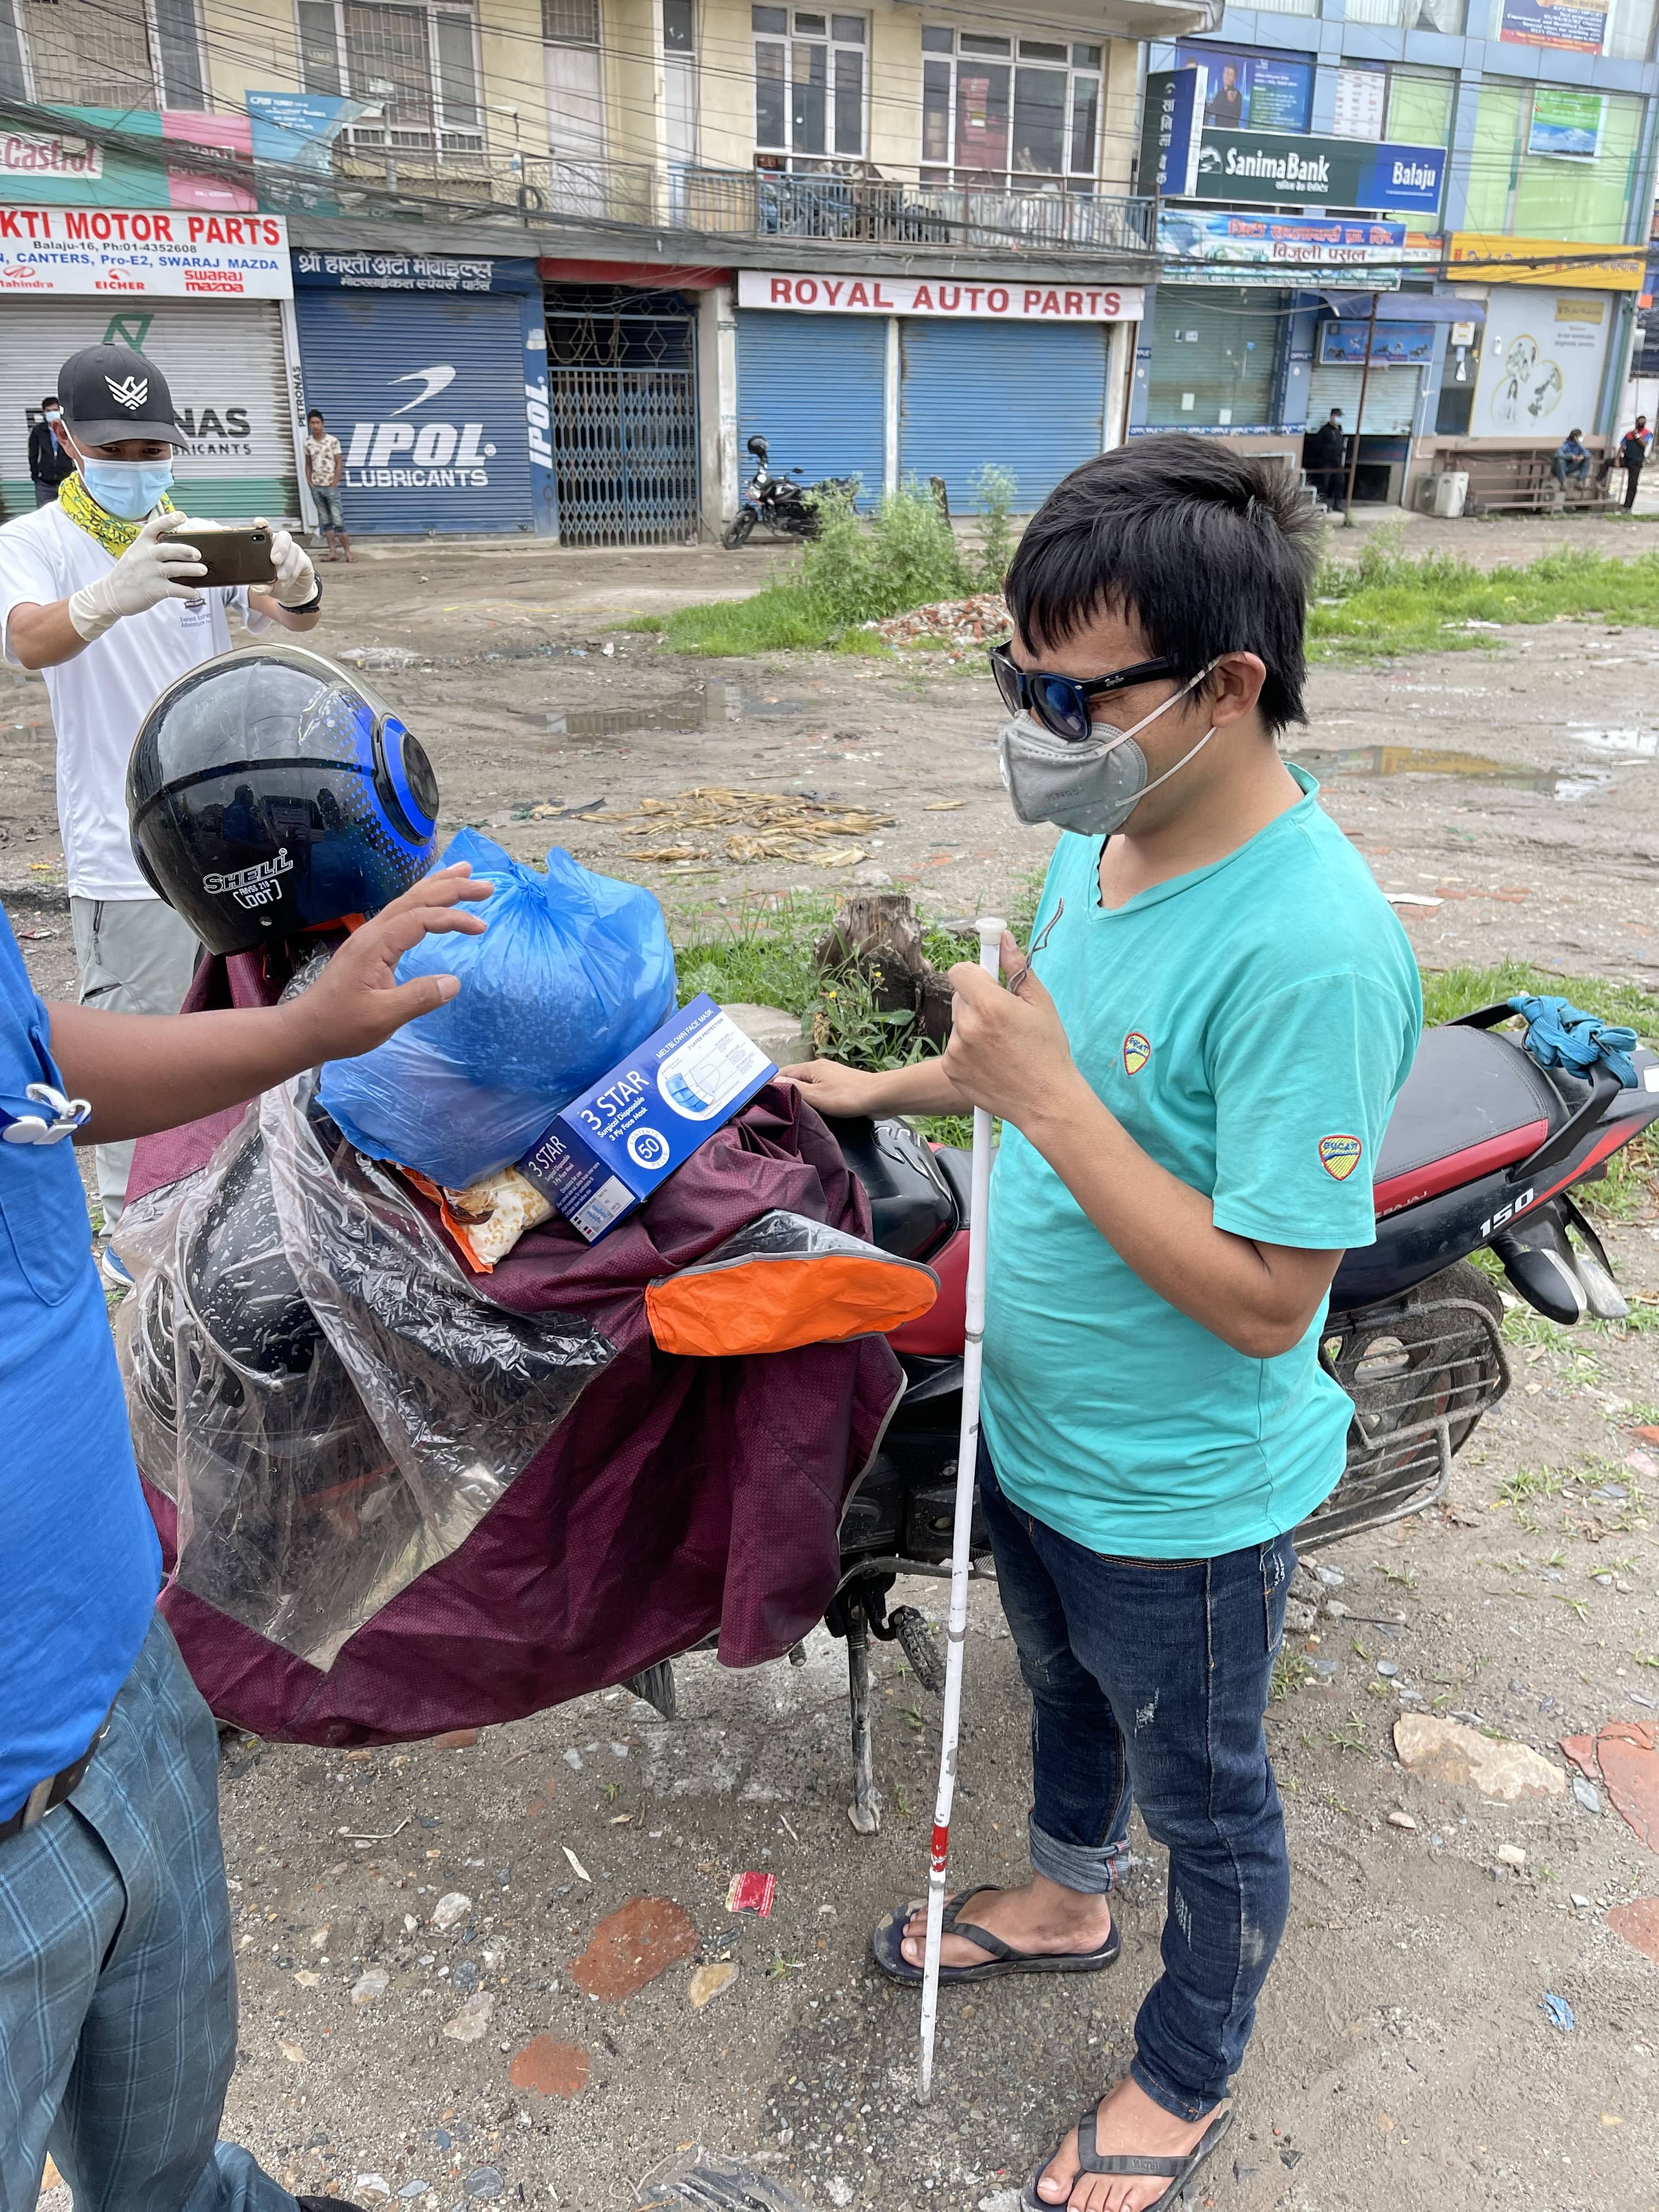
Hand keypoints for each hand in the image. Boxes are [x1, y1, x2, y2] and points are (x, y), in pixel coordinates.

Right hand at [66, 511, 203, 641]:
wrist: (111, 595)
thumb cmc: (129, 573)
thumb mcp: (135, 554)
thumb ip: (153, 549)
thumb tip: (182, 550)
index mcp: (140, 544)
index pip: (154, 528)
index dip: (168, 520)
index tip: (182, 516)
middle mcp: (144, 557)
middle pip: (168, 549)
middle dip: (185, 550)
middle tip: (198, 554)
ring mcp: (149, 573)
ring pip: (175, 569)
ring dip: (191, 570)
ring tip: (203, 570)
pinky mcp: (153, 590)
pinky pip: (175, 590)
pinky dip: (188, 592)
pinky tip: (196, 593)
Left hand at [256, 515, 316, 607]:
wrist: (292, 594)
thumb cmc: (276, 583)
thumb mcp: (266, 586)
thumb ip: (261, 586)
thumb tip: (257, 588)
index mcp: (268, 545)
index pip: (265, 530)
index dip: (262, 524)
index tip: (258, 523)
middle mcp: (282, 545)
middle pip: (284, 536)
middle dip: (279, 547)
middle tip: (274, 560)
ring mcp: (294, 552)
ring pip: (293, 550)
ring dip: (287, 565)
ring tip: (280, 578)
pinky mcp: (304, 561)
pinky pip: (301, 562)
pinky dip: (293, 573)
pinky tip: (286, 582)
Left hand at [286, 864, 490, 1061]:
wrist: (306, 1029)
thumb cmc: (342, 1026)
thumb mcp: (383, 1018)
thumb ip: (419, 998)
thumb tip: (454, 982)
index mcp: (376, 945)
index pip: (420, 918)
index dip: (452, 918)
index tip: (481, 928)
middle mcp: (373, 932)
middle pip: (415, 899)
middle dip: (451, 888)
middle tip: (486, 886)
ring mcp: (370, 937)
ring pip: (407, 901)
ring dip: (437, 887)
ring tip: (464, 874)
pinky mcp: (370, 945)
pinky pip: (401, 912)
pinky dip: (423, 900)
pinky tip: (431, 900)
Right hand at [778, 1057, 888, 1118]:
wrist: (879, 1097)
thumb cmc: (847, 1096)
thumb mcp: (816, 1095)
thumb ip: (795, 1089)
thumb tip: (776, 1083)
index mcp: (812, 1067)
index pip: (784, 1072)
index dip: (772, 1083)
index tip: (762, 1096)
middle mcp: (821, 1069)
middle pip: (796, 1077)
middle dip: (785, 1089)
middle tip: (774, 1105)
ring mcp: (832, 1077)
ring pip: (809, 1084)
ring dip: (800, 1094)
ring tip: (790, 1108)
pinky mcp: (841, 1086)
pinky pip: (820, 1090)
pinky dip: (813, 1097)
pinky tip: (812, 1108)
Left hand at [941, 930, 1078, 1128]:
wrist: (1045, 1100)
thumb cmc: (1048, 1050)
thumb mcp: (1040, 1003)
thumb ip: (1016, 967)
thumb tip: (1002, 938)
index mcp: (989, 1004)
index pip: (960, 970)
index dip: (975, 974)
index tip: (989, 983)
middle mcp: (967, 1026)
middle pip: (960, 997)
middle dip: (977, 1001)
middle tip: (1004, 1020)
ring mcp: (955, 1049)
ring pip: (958, 1022)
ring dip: (973, 1026)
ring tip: (1001, 1044)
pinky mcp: (950, 1069)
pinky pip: (954, 1047)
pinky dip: (968, 1050)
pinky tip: (992, 1061)